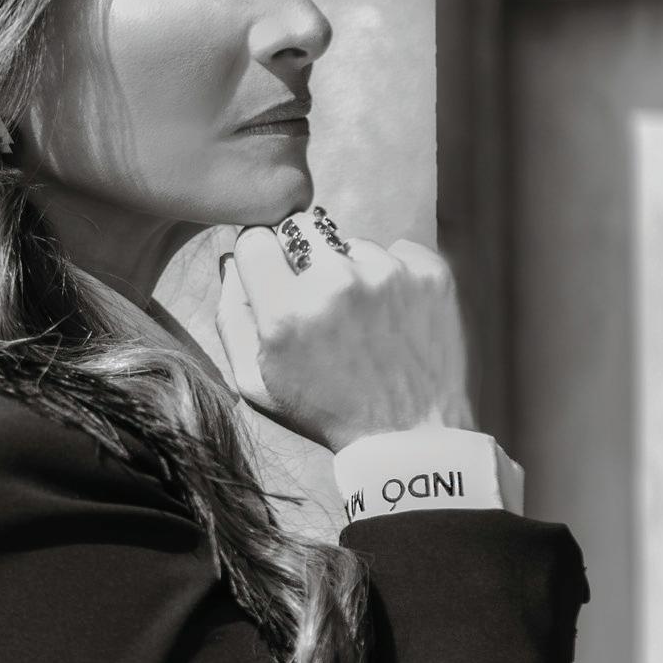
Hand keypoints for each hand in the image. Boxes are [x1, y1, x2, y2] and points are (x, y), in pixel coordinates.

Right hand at [215, 204, 473, 452]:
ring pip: (352, 243)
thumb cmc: (326, 411)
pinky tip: (393, 313)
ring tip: (363, 317)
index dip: (262, 259)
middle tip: (317, 294)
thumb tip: (231, 262)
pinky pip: (398, 250)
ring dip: (351, 269)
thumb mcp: (256, 382)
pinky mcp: (430, 274)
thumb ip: (231, 317)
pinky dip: (394, 274)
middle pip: (301, 226)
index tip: (275, 277)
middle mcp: (336, 283)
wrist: (409, 437)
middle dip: (302, 254)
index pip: (255, 239)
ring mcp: (389, 274)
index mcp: (287, 311)